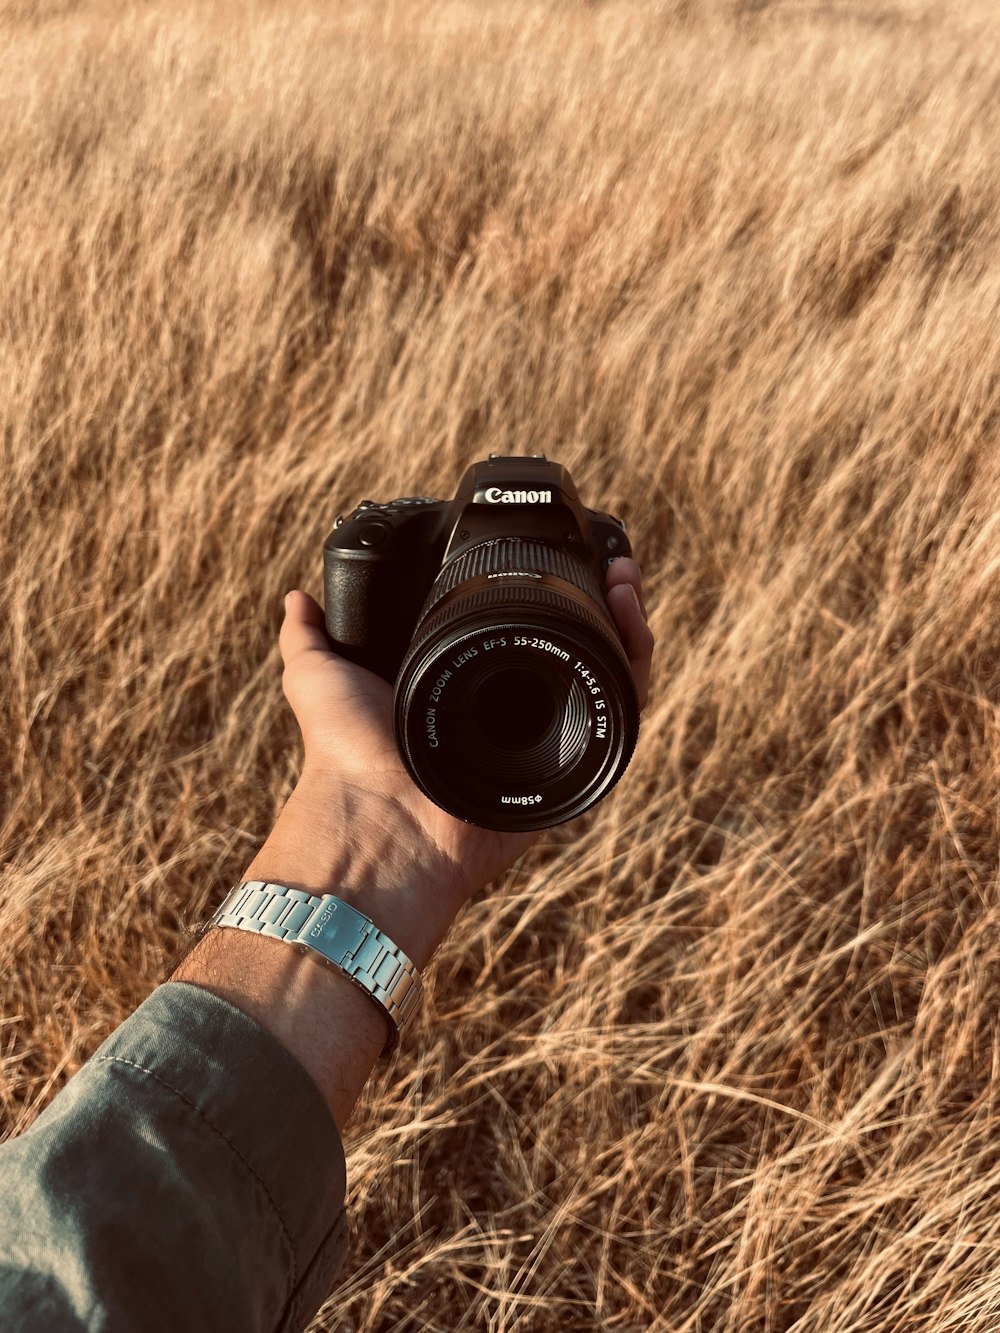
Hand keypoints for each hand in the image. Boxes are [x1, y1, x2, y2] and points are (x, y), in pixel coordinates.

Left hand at [278, 558, 653, 911]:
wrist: (379, 814)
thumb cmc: (347, 754)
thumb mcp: (316, 678)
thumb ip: (306, 638)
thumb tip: (296, 597)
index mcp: (466, 688)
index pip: (524, 631)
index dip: (551, 593)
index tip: (563, 555)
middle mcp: (510, 714)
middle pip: (576, 647)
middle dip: (601, 601)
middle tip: (610, 565)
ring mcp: (546, 740)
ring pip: (606, 671)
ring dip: (625, 621)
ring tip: (624, 580)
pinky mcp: (572, 765)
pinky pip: (621, 712)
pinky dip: (635, 663)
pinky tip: (630, 620)